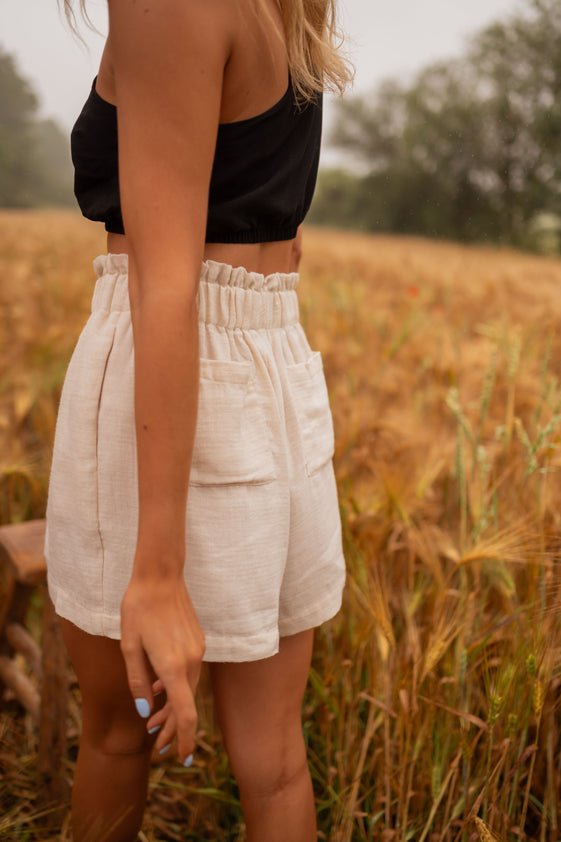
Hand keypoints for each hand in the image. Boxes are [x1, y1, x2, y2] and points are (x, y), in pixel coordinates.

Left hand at [120, 572, 204, 762]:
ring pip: (188, 688)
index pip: (185, 712)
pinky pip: (189, 672)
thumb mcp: (129, 646)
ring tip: (153, 723)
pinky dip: (177, 687)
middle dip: (174, 728)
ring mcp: (197, 649)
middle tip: (159, 747)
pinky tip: (159, 691)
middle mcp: (190, 660)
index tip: (182, 758)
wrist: (160, 576)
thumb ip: (137, 681)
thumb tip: (145, 711)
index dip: (185, 738)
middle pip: (187, 704)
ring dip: (173, 707)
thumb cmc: (138, 609)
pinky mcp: (197, 641)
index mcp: (172, 665)